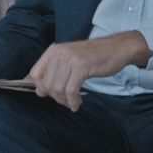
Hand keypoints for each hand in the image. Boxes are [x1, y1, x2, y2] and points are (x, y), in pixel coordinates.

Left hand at [28, 32, 150, 110]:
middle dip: (55, 97)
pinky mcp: (82, 67)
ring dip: (64, 101)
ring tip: (72, 102)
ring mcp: (70, 59)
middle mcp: (59, 53)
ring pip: (57, 89)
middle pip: (46, 84)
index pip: (34, 74)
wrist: (117, 48)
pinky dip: (73, 101)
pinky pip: (71, 90)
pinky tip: (77, 104)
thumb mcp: (70, 59)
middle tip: (65, 100)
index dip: (40, 87)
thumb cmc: (94, 57)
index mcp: (53, 51)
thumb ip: (54, 71)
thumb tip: (38, 90)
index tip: (50, 94)